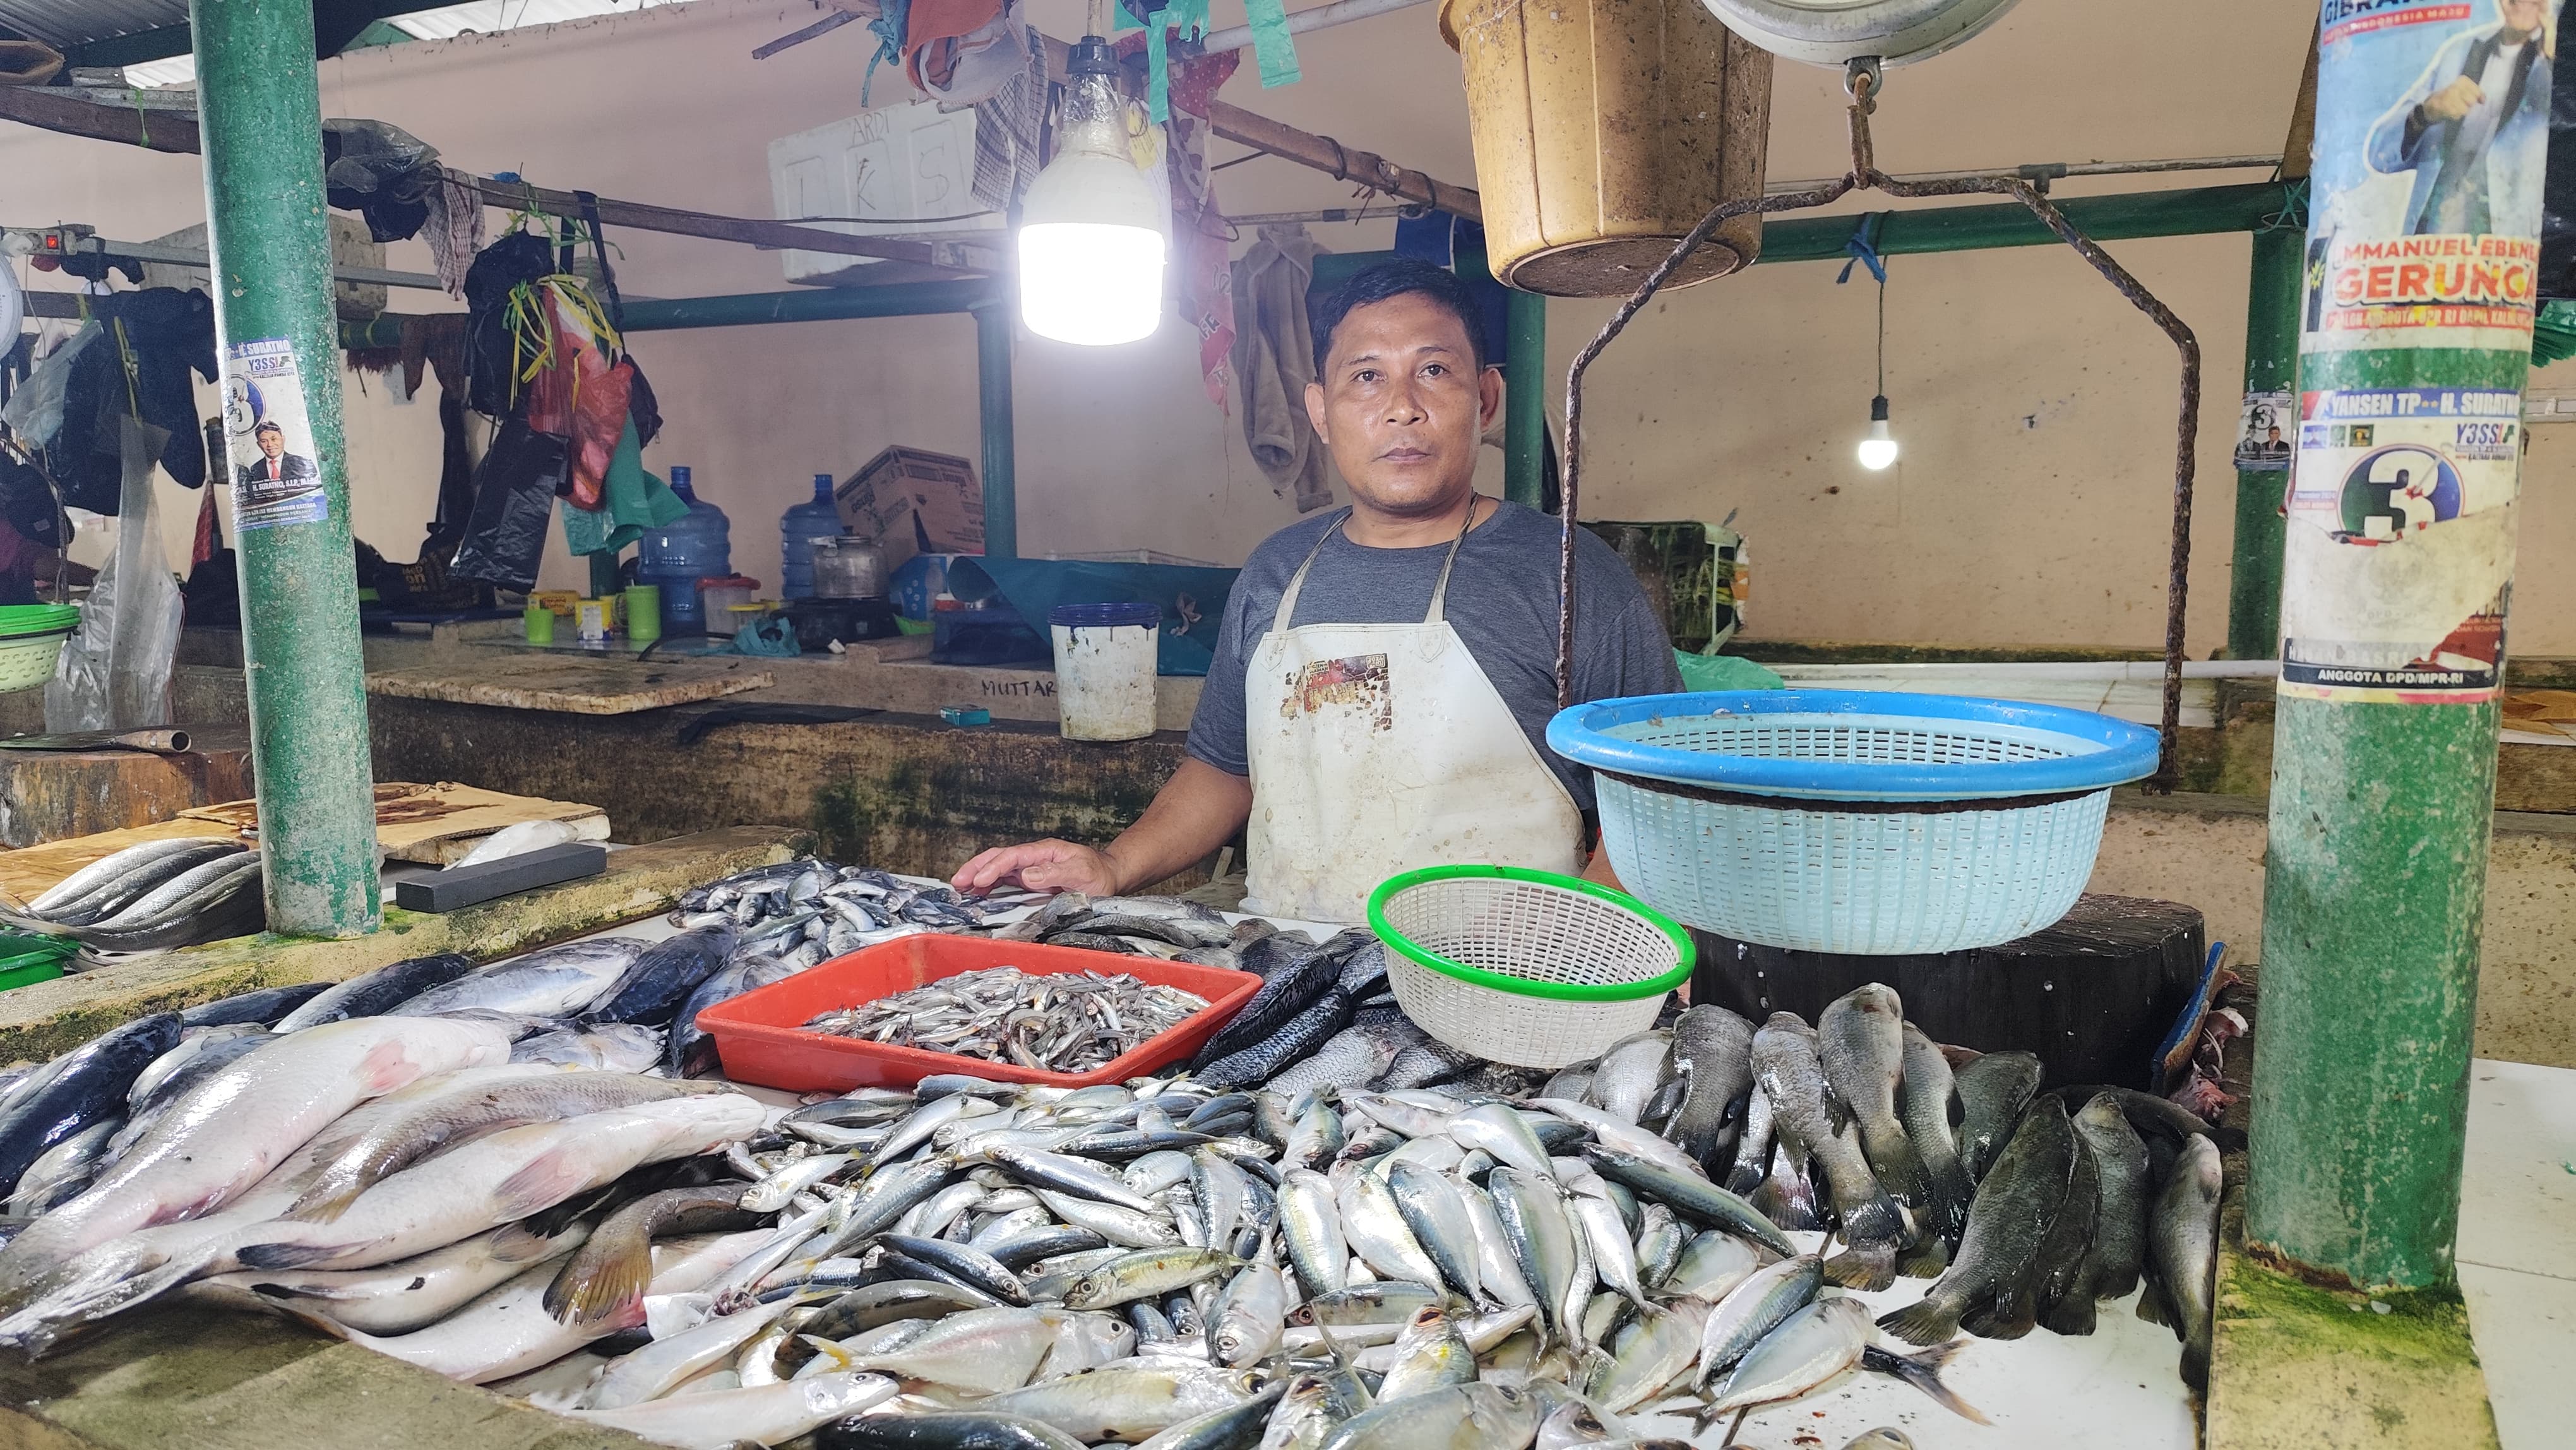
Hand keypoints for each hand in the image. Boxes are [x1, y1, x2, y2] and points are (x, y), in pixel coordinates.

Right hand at [951, 839, 1122, 895]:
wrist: (1110, 876)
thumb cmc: (1098, 875)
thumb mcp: (1081, 872)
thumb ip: (1053, 873)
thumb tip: (1025, 876)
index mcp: (1043, 852)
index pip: (1011, 857)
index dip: (993, 869)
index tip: (978, 882)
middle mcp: (1033, 858)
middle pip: (998, 858)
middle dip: (975, 868)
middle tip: (956, 883)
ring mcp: (1031, 868)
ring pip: (998, 868)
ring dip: (978, 876)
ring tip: (960, 888)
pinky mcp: (1031, 880)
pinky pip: (1005, 880)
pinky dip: (989, 885)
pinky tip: (979, 893)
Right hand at [2420, 75, 2484, 123]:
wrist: (2428, 107)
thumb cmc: (2449, 98)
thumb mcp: (2463, 91)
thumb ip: (2475, 93)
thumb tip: (2483, 101)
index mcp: (2462, 80)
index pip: (2477, 91)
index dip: (2478, 97)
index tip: (2474, 100)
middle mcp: (2455, 86)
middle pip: (2472, 101)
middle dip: (2467, 105)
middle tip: (2458, 103)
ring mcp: (2449, 97)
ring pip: (2465, 109)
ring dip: (2460, 111)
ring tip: (2452, 108)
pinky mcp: (2444, 107)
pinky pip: (2457, 115)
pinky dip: (2454, 116)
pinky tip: (2448, 112)